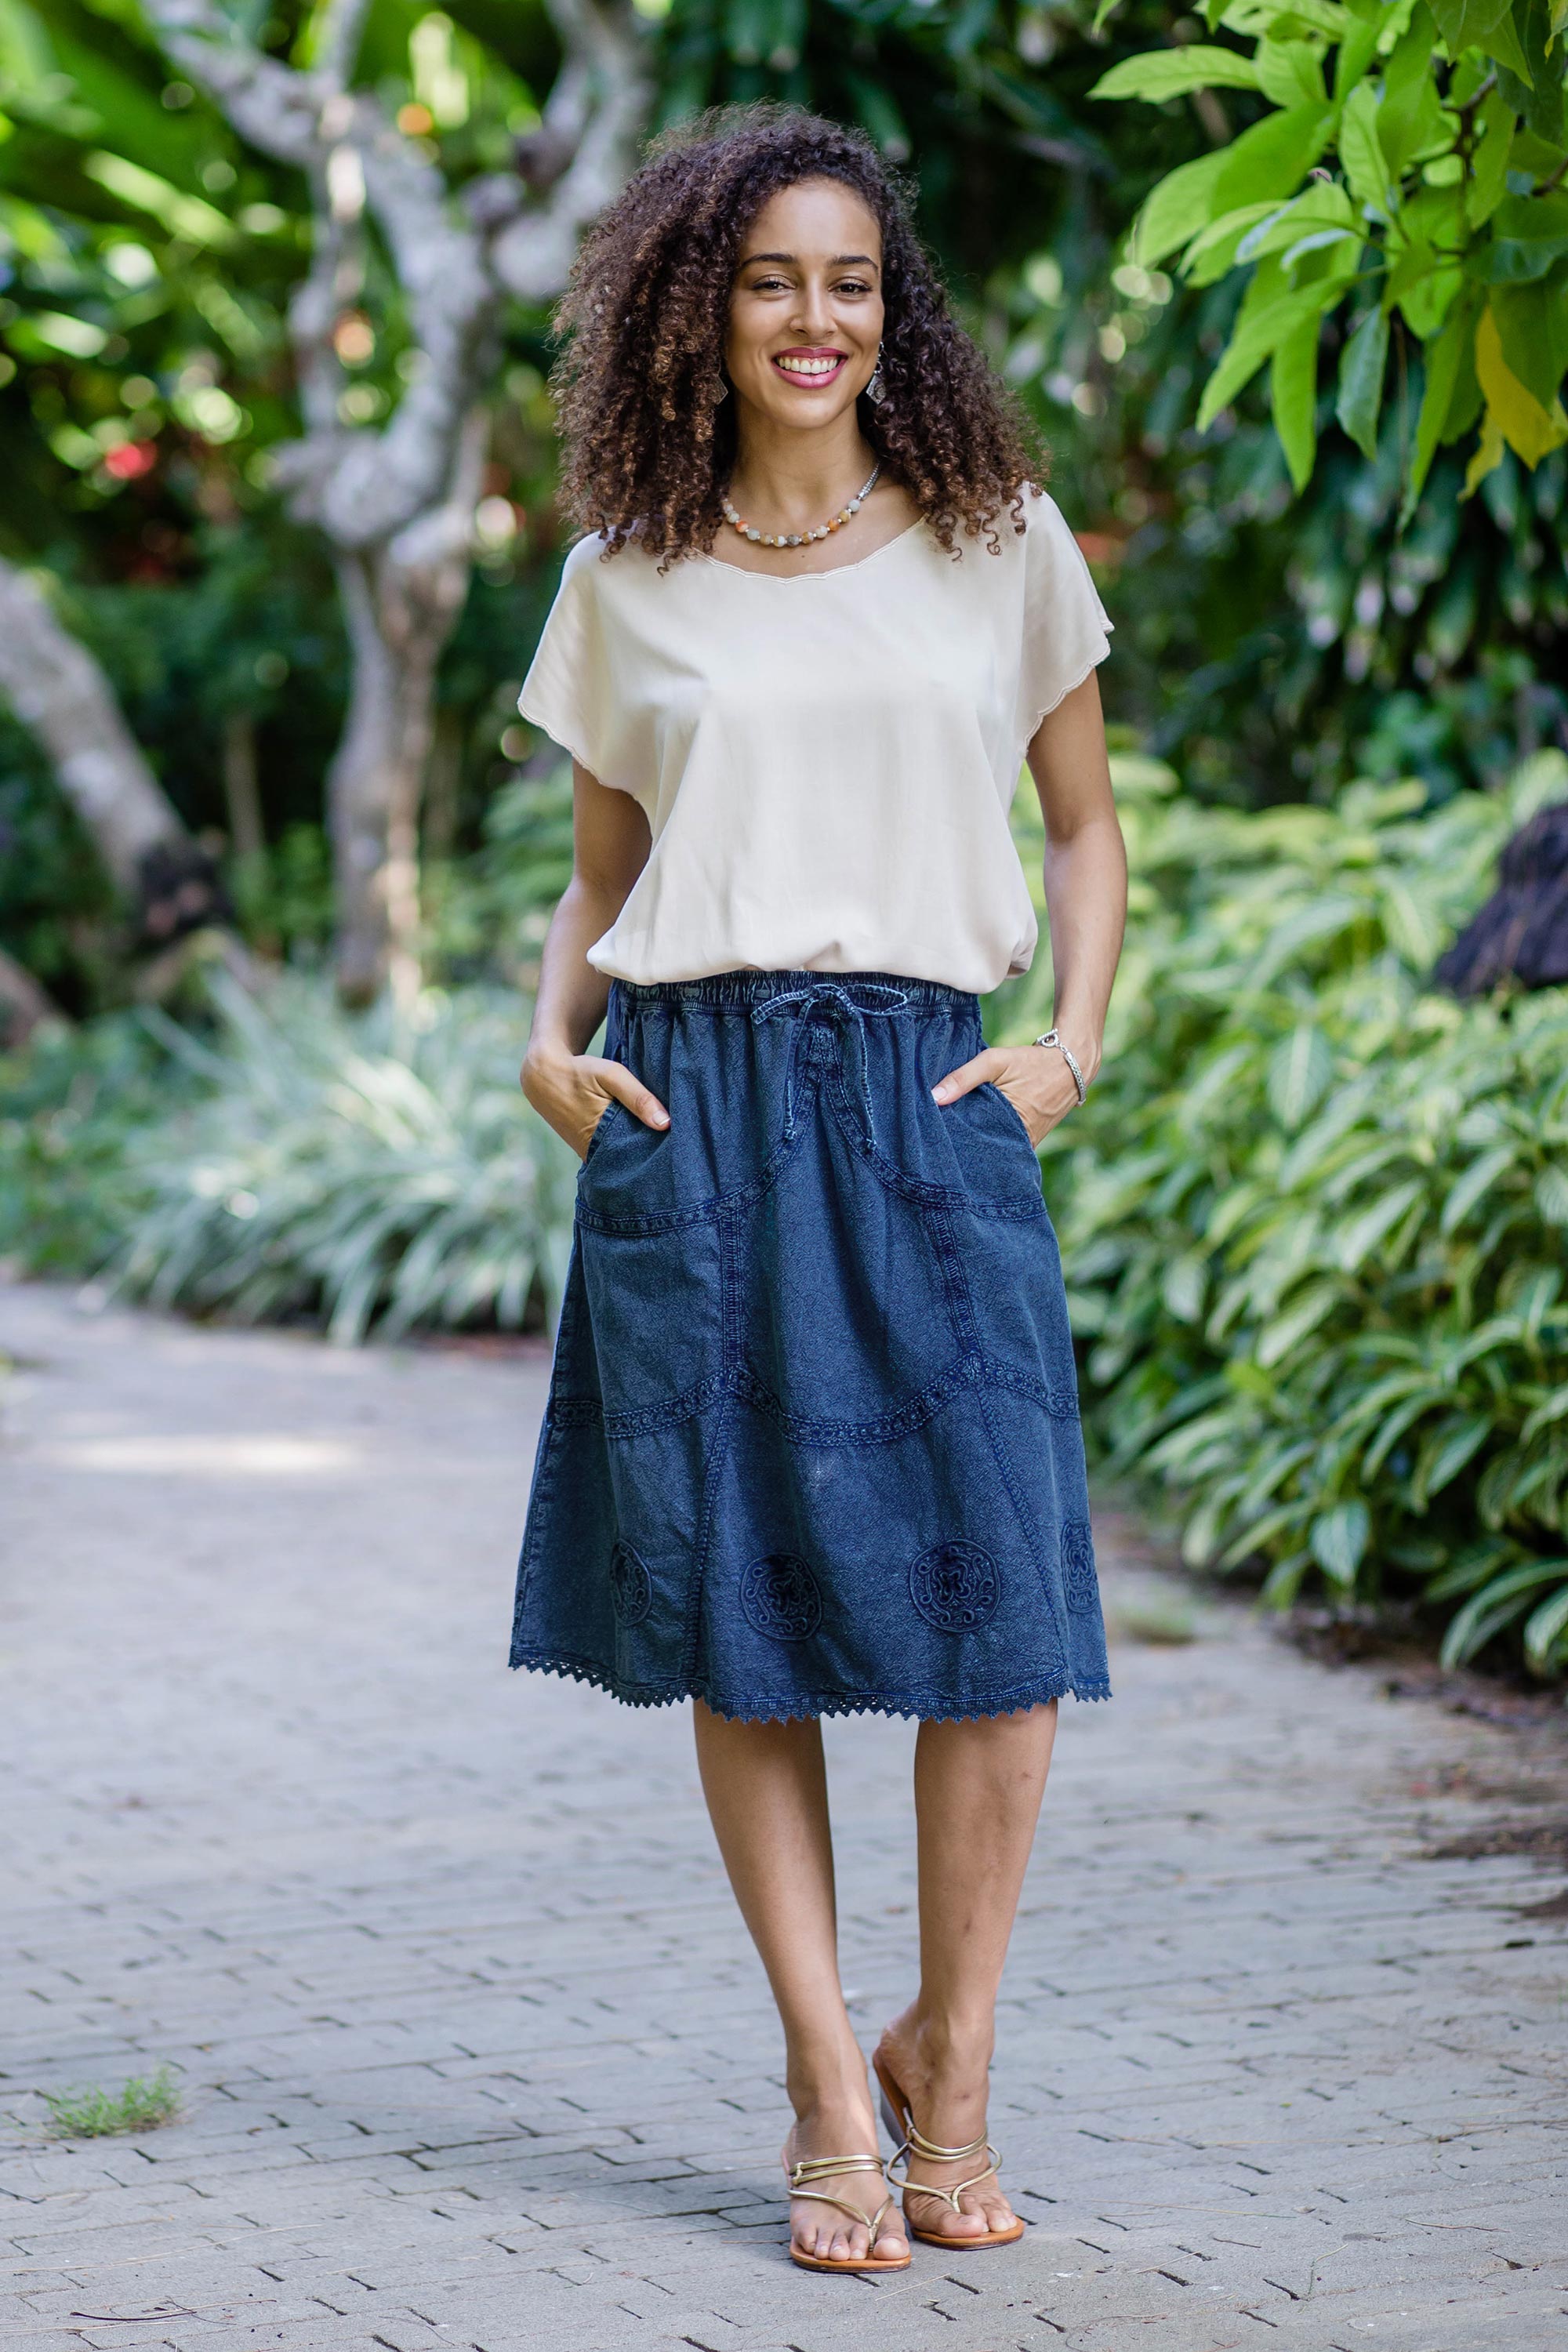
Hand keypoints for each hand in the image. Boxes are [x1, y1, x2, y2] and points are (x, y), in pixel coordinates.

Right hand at [521, 1044, 669, 1161]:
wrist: (543, 1074)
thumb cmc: (580, 1072)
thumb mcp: (610, 1075)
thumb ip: (638, 1098)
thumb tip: (666, 1123)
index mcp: (600, 1138)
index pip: (637, 1159)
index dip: (658, 1157)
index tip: (679, 1153)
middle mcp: (592, 1151)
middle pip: (630, 1163)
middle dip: (650, 1158)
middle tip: (676, 1153)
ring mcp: (587, 1152)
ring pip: (620, 1160)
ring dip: (637, 1153)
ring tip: (663, 1147)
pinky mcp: (584, 1148)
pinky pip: (610, 1154)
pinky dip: (624, 1148)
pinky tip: (640, 1140)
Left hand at [931, 1041, 1091, 1146]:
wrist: (1072, 1064)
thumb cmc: (1031, 1061)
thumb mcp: (995, 1061)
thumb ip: (963, 1078)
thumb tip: (934, 1098)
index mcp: (1012, 1126)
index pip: (973, 1143)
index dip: (954, 1140)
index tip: (934, 1137)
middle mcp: (1021, 1141)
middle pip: (983, 1149)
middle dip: (963, 1145)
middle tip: (940, 1139)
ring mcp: (1028, 1143)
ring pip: (996, 1147)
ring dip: (978, 1142)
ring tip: (954, 1137)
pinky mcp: (1032, 1139)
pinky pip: (1007, 1143)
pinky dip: (993, 1137)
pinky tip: (977, 1131)